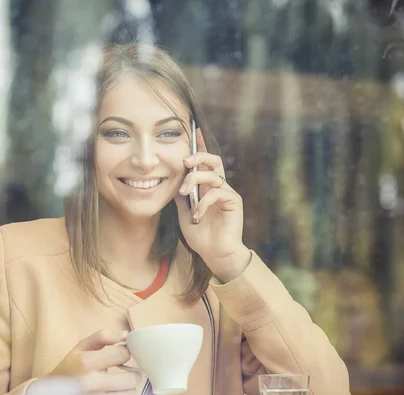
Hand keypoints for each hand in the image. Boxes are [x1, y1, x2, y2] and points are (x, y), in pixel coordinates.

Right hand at [48, 330, 140, 394]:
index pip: (123, 354)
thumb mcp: (82, 346)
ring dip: (128, 389)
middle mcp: (90, 383)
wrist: (53, 393)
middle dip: (130, 373)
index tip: (119, 355)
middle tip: (123, 372)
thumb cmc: (71, 366)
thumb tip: (127, 334)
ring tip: (118, 385)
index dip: (124, 352)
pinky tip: (114, 393)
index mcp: (86, 362)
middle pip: (132, 379)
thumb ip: (104, 336)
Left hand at [175, 128, 251, 282]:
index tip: (194, 130)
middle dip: (199, 156)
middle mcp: (218, 186)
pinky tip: (198, 215)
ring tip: (184, 193)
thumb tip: (170, 179)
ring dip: (195, 180)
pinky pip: (217, 192)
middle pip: (214, 160)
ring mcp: (227, 192)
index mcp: (207, 187)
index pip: (204, 162)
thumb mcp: (184, 213)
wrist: (215, 254)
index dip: (200, 145)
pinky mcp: (233, 201)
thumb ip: (181, 196)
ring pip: (213, 174)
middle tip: (185, 161)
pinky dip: (203, 202)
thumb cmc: (201, 236)